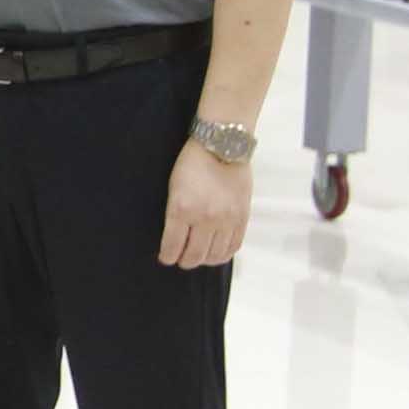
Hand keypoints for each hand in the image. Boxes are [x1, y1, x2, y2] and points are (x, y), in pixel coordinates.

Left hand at [159, 146, 250, 270]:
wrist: (222, 147)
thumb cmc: (193, 163)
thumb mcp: (174, 188)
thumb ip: (175, 215)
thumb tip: (174, 240)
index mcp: (182, 209)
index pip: (172, 247)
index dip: (167, 256)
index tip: (166, 257)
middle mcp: (205, 218)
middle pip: (194, 256)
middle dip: (184, 261)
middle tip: (182, 259)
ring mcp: (226, 219)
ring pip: (215, 256)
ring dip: (204, 260)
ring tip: (199, 256)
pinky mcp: (242, 218)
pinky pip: (234, 246)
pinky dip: (224, 254)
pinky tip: (217, 252)